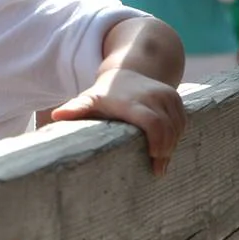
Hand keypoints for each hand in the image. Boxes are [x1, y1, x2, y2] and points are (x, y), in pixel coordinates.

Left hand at [51, 67, 186, 175]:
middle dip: (165, 151)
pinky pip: (182, 121)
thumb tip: (56, 116)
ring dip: (172, 145)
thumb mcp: (90, 99)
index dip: (158, 144)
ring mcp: (166, 95)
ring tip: (161, 162)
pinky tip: (168, 146)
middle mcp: (152, 96)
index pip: (153, 124)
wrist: (127, 69)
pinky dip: (177, 135)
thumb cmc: (105, 93)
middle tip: (158, 169)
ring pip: (177, 126)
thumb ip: (76, 108)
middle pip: (168, 129)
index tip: (154, 163)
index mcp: (132, 101)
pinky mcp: (176, 97)